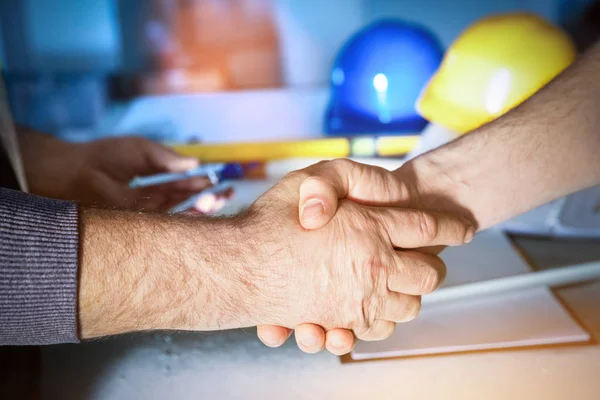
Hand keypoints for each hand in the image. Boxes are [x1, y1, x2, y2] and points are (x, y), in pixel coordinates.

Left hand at [22, 132, 228, 211]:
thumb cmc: (105, 156)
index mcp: (156, 181)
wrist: (74, 171)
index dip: (204, 183)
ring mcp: (148, 213)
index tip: (221, 181)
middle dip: (209, 199)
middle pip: (188, 202)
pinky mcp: (140, 224)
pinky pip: (167, 224)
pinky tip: (199, 211)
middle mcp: (155, 199)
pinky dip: (184, 219)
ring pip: (181, 214)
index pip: (186, 185)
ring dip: (200, 209)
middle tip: (227, 194)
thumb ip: (167, 158)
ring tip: (216, 201)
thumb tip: (194, 163)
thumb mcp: (142, 150)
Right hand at [247, 159, 472, 347]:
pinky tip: (376, 302)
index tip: (464, 227)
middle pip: (431, 272)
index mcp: (372, 228)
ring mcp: (363, 299)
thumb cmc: (269, 221)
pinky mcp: (345, 322)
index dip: (451, 226)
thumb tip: (387, 192)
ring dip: (412, 292)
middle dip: (434, 262)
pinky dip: (388, 316)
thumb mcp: (309, 178)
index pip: (430, 226)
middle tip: (427, 255)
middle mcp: (376, 267)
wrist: (236, 268)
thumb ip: (348, 178)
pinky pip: (385, 326)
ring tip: (400, 279)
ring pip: (413, 304)